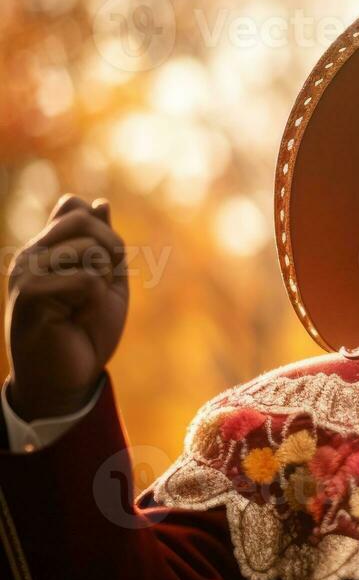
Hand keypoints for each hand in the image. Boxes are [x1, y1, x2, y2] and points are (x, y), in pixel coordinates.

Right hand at [5, 195, 128, 419]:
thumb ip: (103, 244)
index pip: (78, 209)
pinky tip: (75, 319)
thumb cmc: (87, 331)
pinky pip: (87, 279)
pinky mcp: (29, 293)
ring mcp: (26, 271)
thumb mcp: (106, 281)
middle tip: (99, 290)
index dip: (107, 239)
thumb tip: (99, 203)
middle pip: (84, 219)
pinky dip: (95, 302)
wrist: (69, 377)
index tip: (103, 271)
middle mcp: (30, 253)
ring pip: (89, 249)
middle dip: (111, 252)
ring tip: (82, 308)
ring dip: (102, 282)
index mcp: (46, 248)